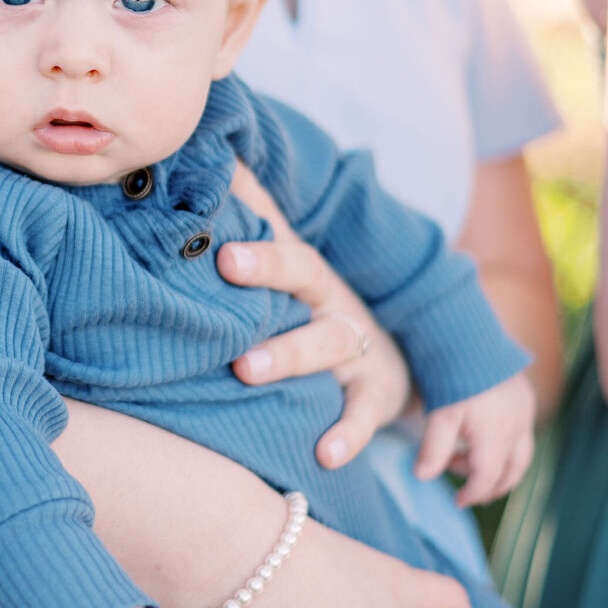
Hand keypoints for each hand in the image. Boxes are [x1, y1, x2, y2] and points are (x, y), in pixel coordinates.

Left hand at [220, 163, 410, 468]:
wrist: (392, 359)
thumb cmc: (315, 308)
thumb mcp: (292, 263)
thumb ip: (255, 211)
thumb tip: (215, 152)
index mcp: (306, 274)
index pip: (281, 245)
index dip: (254, 238)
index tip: (217, 237)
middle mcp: (331, 302)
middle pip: (306, 278)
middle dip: (268, 269)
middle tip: (226, 264)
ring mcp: (356, 348)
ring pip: (326, 345)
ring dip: (287, 354)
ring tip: (244, 368)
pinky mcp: (375, 395)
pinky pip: (364, 414)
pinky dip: (348, 434)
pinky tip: (323, 454)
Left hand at [414, 374, 535, 507]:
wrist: (471, 336)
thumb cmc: (452, 376)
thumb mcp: (440, 414)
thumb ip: (433, 449)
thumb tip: (422, 478)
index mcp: (496, 436)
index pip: (487, 478)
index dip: (472, 493)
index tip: (457, 500)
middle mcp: (517, 427)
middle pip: (510, 472)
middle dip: (489, 485)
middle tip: (468, 491)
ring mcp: (524, 412)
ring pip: (520, 455)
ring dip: (499, 467)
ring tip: (472, 466)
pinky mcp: (524, 399)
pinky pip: (522, 433)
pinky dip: (506, 446)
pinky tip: (484, 440)